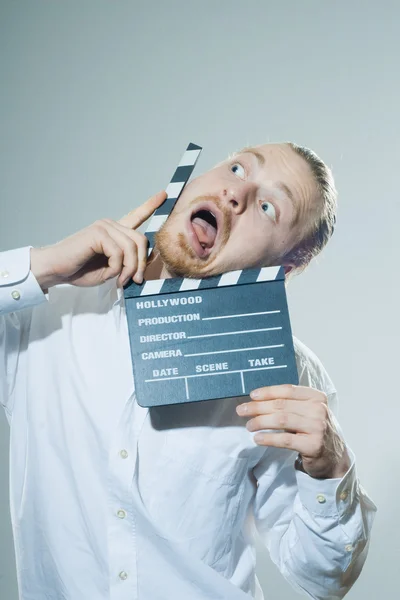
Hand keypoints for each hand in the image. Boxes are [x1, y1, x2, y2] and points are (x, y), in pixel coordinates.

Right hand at [30, 190, 166, 290]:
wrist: (56, 270)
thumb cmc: (80, 270)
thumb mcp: (111, 269)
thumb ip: (127, 264)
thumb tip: (144, 265)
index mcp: (114, 232)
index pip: (135, 215)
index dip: (150, 205)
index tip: (164, 194)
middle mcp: (110, 225)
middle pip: (141, 240)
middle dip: (141, 264)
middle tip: (134, 280)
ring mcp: (104, 226)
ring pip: (132, 248)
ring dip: (129, 269)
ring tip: (121, 281)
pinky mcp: (98, 233)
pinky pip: (119, 253)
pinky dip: (117, 268)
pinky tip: (110, 274)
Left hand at [236, 384, 349, 478]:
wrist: (334, 458)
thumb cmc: (315, 431)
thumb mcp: (308, 412)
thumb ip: (291, 404)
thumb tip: (258, 399)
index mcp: (317, 397)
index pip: (288, 390)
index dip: (268, 391)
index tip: (252, 395)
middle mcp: (319, 410)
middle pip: (281, 405)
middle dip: (258, 407)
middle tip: (242, 410)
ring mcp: (317, 427)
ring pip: (281, 420)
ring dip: (260, 421)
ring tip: (249, 425)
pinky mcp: (313, 445)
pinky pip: (284, 440)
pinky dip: (268, 438)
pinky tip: (257, 438)